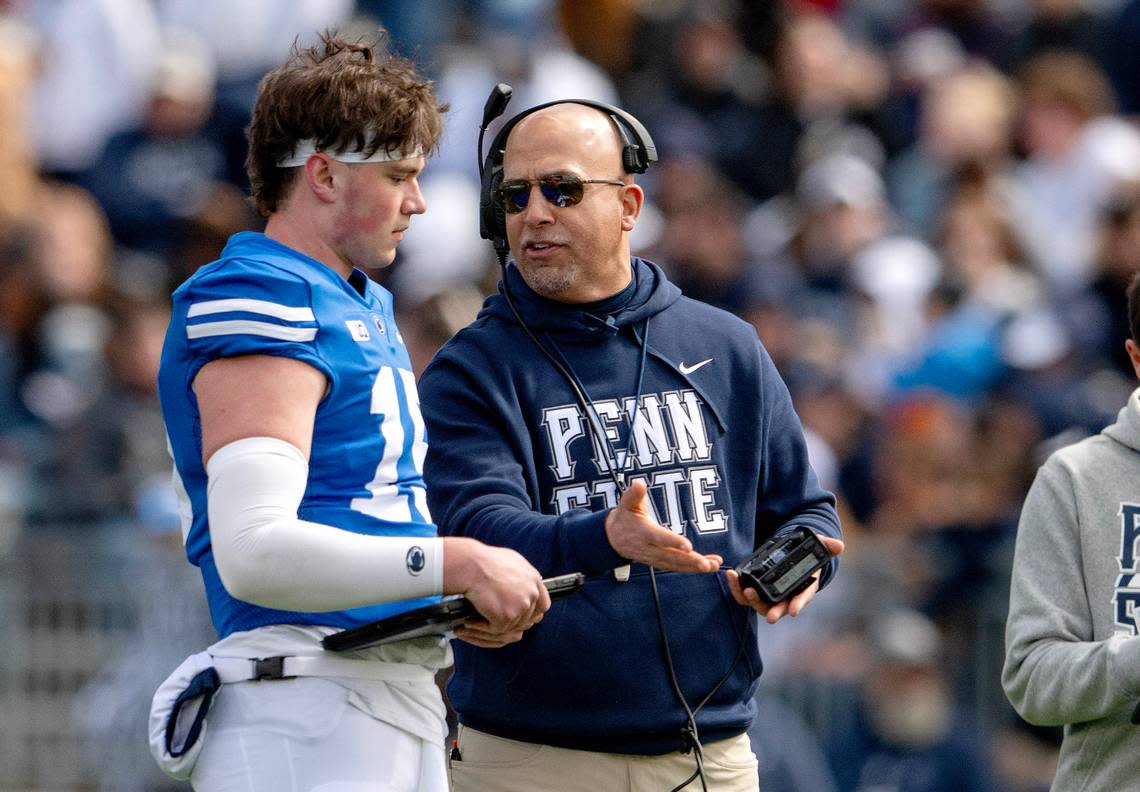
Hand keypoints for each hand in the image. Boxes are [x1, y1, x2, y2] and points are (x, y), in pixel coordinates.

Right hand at [444, 538, 549, 646]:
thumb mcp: (511, 561)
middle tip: (494, 620)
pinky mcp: (506, 617)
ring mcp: (520, 606)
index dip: (532, 613)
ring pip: (510, 626)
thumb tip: (526, 585)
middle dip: (512, 622)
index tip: (522, 616)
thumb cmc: (484, 560)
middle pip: (527, 619)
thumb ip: (522, 576)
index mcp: (534, 580)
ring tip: (477, 618)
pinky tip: (469, 620)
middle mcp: (531, 593)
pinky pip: (495, 630)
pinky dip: (481, 627)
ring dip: (494, 624)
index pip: (543, 605)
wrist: (470, 565)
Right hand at [605, 480, 721, 572]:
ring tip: (713, 566)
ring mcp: (655, 557)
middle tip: (707, 564)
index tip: (688, 546)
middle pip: (671, 556)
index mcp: (644, 533)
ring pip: (676, 564)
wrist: (613, 538)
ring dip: (695, 567)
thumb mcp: (626, 503)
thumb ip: (634, 494)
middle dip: (690, 561)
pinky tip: (708, 567)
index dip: (673, 542)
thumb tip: (638, 483)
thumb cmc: (625, 517)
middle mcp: (650, 548)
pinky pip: (677, 567)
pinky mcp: (660, 562)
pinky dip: (692, 568)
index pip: (659, 538)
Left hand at [727, 534, 844, 623]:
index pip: (801, 599)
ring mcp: (767, 594)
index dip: (798, 605)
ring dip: (751, 599)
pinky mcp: (753, 588)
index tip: (793, 611)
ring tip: (746, 590)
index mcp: (802, 588)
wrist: (789, 554)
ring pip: (758, 603)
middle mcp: (785, 595)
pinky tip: (731, 576)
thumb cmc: (804, 555)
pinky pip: (743, 593)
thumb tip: (839, 546)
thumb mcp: (817, 548)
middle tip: (769, 615)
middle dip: (773, 611)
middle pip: (778, 607)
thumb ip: (826, 546)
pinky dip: (737, 588)